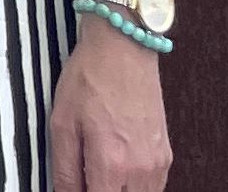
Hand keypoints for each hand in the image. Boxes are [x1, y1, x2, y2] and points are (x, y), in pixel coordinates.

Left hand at [50, 23, 170, 189]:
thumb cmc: (89, 80)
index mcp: (111, 163)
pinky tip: (116, 171)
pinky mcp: (166, 153)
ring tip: (96, 173)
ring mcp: (158, 162)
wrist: (124, 50)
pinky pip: (154, 185)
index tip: (71, 186)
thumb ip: (64, 168)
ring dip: (118, 191)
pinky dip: (135, 186)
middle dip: (99, 191)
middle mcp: (141, 169)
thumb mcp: (61, 123)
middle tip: (82, 178)